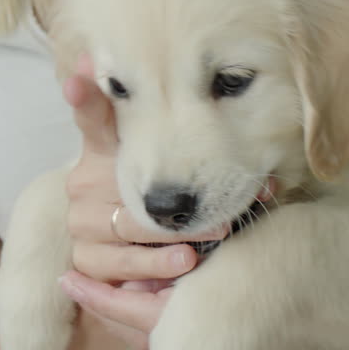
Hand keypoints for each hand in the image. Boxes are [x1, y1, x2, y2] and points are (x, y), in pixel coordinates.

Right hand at [60, 53, 199, 349]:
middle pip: (127, 182)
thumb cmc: (181, 211)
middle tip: (223, 205)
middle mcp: (88, 179)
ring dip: (173, 236)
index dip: (86, 95)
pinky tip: (182, 265)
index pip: (93, 115)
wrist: (146, 275)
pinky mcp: (85, 259)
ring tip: (213, 237)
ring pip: (128, 225)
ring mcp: (83, 219)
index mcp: (107, 149)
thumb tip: (265, 100)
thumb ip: (209, 140)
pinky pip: (120, 264)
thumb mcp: (193, 172)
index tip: (84, 74)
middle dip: (179, 194)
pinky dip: (156, 266)